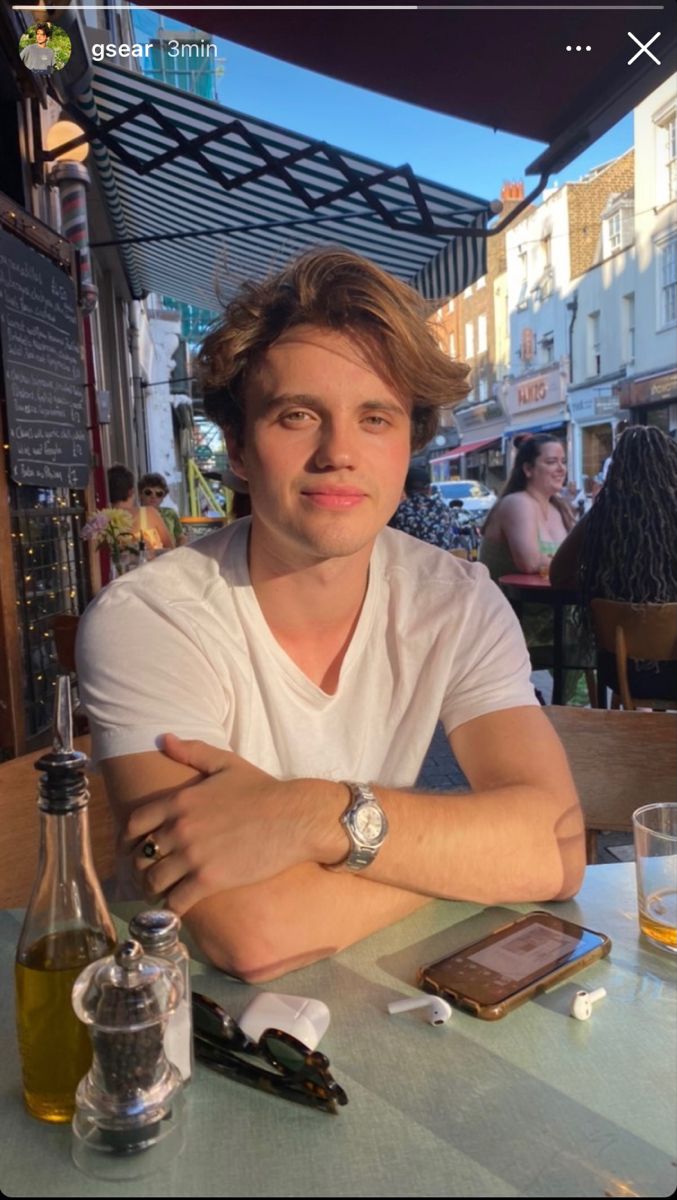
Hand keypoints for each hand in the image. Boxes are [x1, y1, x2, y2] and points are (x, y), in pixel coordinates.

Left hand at [124, 734, 340, 914]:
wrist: (294, 818)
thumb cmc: (263, 790)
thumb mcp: (226, 763)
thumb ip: (192, 751)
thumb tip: (165, 738)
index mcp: (179, 801)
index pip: (133, 824)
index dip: (127, 840)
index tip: (132, 849)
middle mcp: (179, 829)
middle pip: (140, 856)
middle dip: (140, 867)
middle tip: (147, 874)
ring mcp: (193, 856)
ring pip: (153, 882)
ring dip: (152, 890)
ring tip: (159, 894)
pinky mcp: (209, 881)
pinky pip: (175, 902)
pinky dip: (171, 907)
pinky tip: (177, 906)